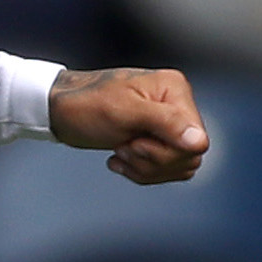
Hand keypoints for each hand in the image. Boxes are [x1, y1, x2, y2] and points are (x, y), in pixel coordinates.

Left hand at [48, 67, 207, 184]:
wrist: (60, 110)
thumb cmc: (87, 104)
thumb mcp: (125, 113)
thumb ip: (166, 124)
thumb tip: (200, 142)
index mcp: (175, 90)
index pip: (196, 140)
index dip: (165, 152)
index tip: (134, 142)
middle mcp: (177, 105)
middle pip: (189, 156)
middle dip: (152, 161)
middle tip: (125, 147)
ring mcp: (168, 124)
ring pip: (178, 167)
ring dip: (144, 168)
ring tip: (120, 151)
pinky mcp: (156, 140)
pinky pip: (165, 170)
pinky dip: (140, 172)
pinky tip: (118, 159)